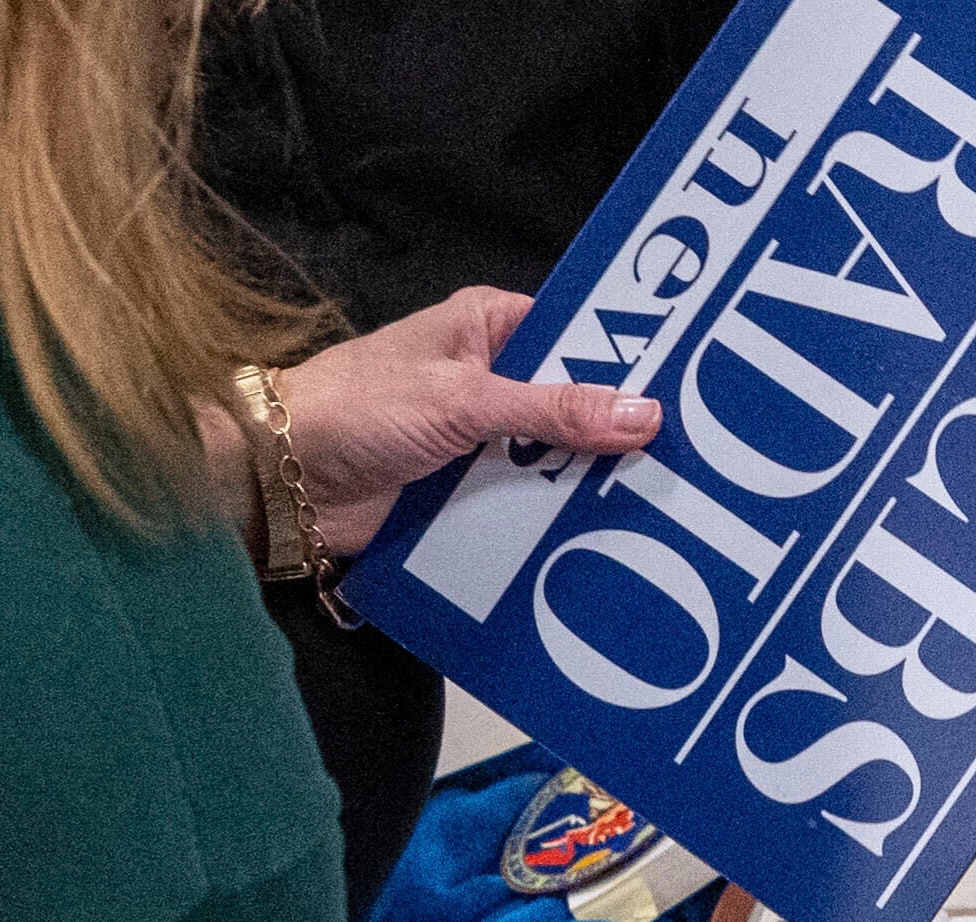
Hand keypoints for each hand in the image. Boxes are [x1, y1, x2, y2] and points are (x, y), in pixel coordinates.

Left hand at [206, 286, 661, 559]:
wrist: (281, 483)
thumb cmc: (357, 410)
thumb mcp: (464, 400)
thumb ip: (554, 409)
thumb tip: (644, 414)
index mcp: (489, 328)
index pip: (580, 333)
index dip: (631, 358)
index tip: (694, 384)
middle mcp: (494, 379)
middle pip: (580, 405)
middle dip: (621, 434)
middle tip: (692, 458)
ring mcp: (486, 440)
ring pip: (562, 460)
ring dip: (593, 485)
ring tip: (666, 507)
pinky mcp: (475, 492)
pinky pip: (534, 504)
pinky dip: (561, 521)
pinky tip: (610, 539)